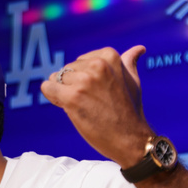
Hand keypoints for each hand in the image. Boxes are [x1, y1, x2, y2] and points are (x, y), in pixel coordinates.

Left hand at [40, 46, 152, 166]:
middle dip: (72, 86)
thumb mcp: (133, 80)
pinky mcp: (72, 97)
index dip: (83, 78)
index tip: (96, 91)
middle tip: (89, 102)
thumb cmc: (130, 110)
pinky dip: (52, 97)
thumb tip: (139, 48)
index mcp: (109, 56)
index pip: (80, 61)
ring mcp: (84, 81)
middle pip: (66, 70)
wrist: (129, 138)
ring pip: (55, 78)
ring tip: (81, 106)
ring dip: (62, 93)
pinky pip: (48, 88)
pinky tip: (67, 107)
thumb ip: (128, 62)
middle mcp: (97, 65)